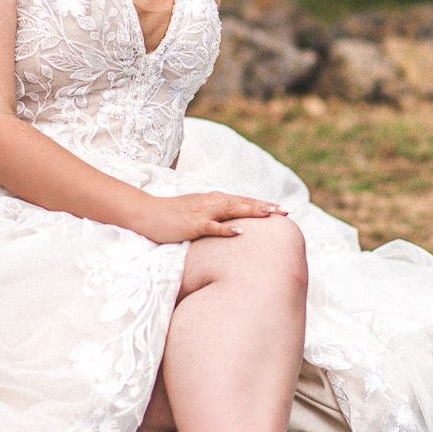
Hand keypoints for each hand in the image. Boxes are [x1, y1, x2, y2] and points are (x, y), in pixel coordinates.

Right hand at [133, 192, 286, 243]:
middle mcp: (212, 202)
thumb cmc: (172, 216)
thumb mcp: (197, 213)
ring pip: (232, 210)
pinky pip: (212, 226)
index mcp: (214, 200)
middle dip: (265, 207)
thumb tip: (231, 224)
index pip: (243, 201)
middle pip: (243, 203)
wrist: (147, 214)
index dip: (262, 204)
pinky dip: (226, 228)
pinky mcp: (193, 224)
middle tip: (285, 211)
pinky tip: (240, 231)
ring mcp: (203, 212)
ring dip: (252, 211)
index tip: (282, 209)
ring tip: (271, 214)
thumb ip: (214, 216)